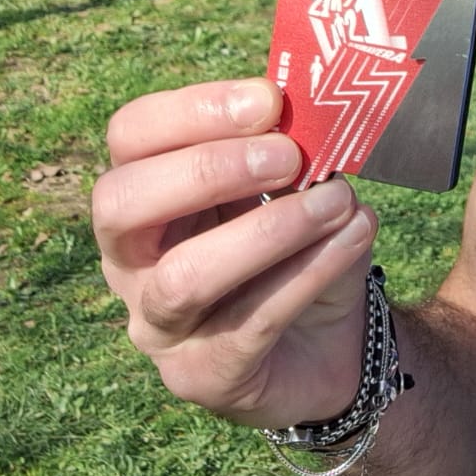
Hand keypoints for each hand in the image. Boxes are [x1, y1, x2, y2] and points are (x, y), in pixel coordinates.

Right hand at [93, 79, 378, 429]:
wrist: (331, 344)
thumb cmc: (296, 248)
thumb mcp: (290, 189)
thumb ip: (287, 149)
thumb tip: (309, 109)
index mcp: (142, 196)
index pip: (130, 136)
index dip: (192, 110)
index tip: (268, 99)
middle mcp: (129, 261)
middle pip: (121, 203)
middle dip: (207, 169)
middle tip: (288, 155)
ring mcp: (157, 326)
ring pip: (184, 276)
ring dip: (268, 229)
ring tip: (337, 200)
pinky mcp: (203, 376)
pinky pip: (250, 322)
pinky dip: (309, 272)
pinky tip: (354, 236)